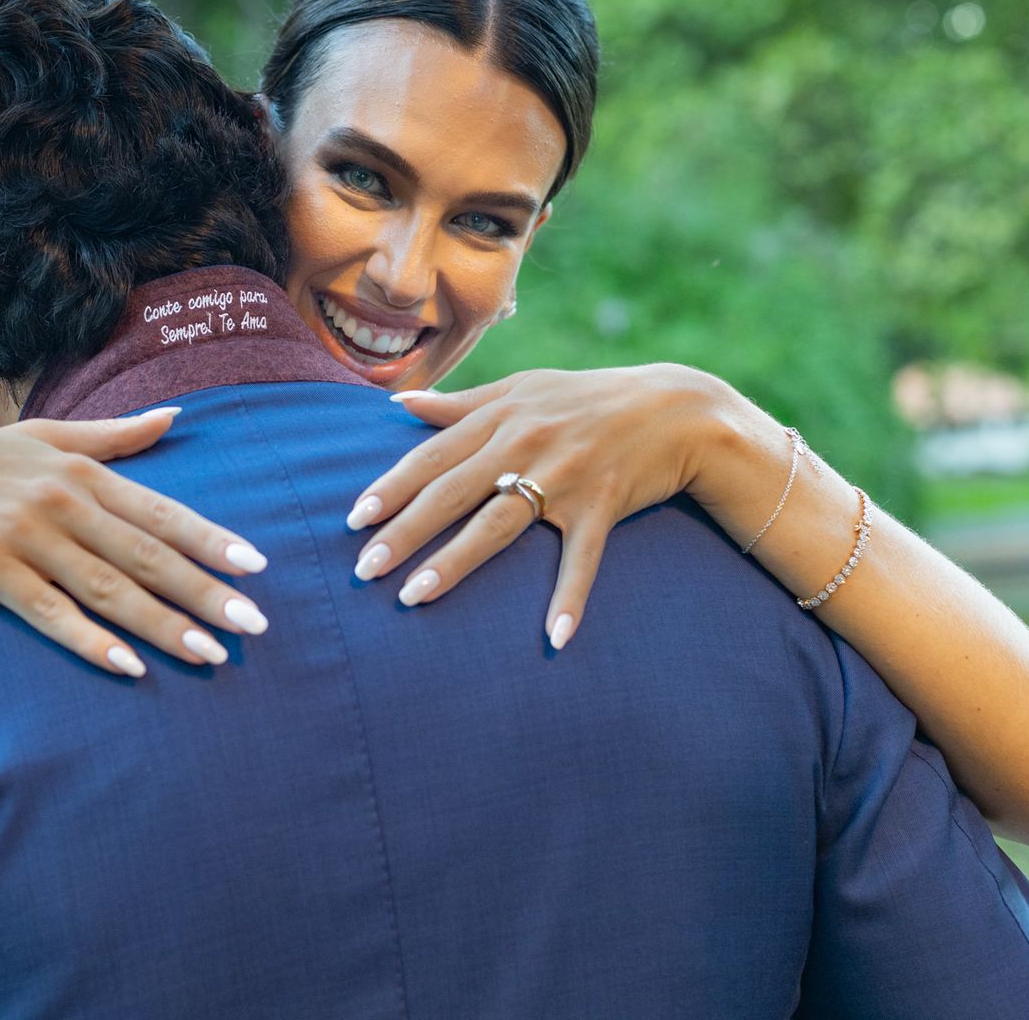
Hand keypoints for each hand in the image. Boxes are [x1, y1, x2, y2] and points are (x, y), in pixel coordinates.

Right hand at [0, 410, 269, 677]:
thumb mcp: (44, 437)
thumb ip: (114, 436)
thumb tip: (176, 416)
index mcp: (81, 471)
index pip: (160, 511)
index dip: (211, 539)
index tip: (257, 566)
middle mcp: (60, 501)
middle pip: (146, 555)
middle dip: (206, 592)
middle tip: (256, 626)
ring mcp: (24, 537)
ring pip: (108, 588)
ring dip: (163, 625)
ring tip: (211, 654)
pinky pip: (49, 613)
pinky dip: (90, 640)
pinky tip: (128, 667)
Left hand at [347, 365, 725, 647]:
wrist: (675, 409)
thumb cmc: (587, 398)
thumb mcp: (523, 389)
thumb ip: (460, 403)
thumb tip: (399, 403)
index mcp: (501, 418)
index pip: (432, 457)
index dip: (391, 488)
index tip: (353, 520)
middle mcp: (525, 445)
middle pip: (451, 494)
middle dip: (404, 533)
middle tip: (363, 569)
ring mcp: (564, 477)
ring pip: (498, 526)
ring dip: (454, 563)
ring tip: (413, 596)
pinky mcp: (602, 507)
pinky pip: (582, 560)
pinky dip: (570, 599)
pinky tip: (553, 639)